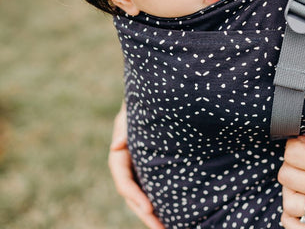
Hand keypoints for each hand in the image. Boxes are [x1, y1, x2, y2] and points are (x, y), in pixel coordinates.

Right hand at [108, 104, 164, 228]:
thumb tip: (116, 145)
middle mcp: (128, 169)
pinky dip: (160, 203)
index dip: (134, 197)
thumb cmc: (139, 108)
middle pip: (134, 198)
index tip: (149, 209)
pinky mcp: (151, 171)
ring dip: (153, 216)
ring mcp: (139, 172)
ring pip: (143, 198)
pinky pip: (153, 190)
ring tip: (167, 228)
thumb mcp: (128, 115)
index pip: (124, 183)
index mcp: (119, 158)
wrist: (153, 103)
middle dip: (146, 215)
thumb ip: (123, 128)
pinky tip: (173, 214)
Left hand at [278, 95, 304, 228]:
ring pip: (289, 203)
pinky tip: (299, 198)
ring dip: (289, 188)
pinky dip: (292, 217)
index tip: (303, 142)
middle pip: (286, 177)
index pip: (293, 155)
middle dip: (289, 163)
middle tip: (300, 159)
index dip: (293, 145)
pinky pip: (298, 227)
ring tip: (300, 178)